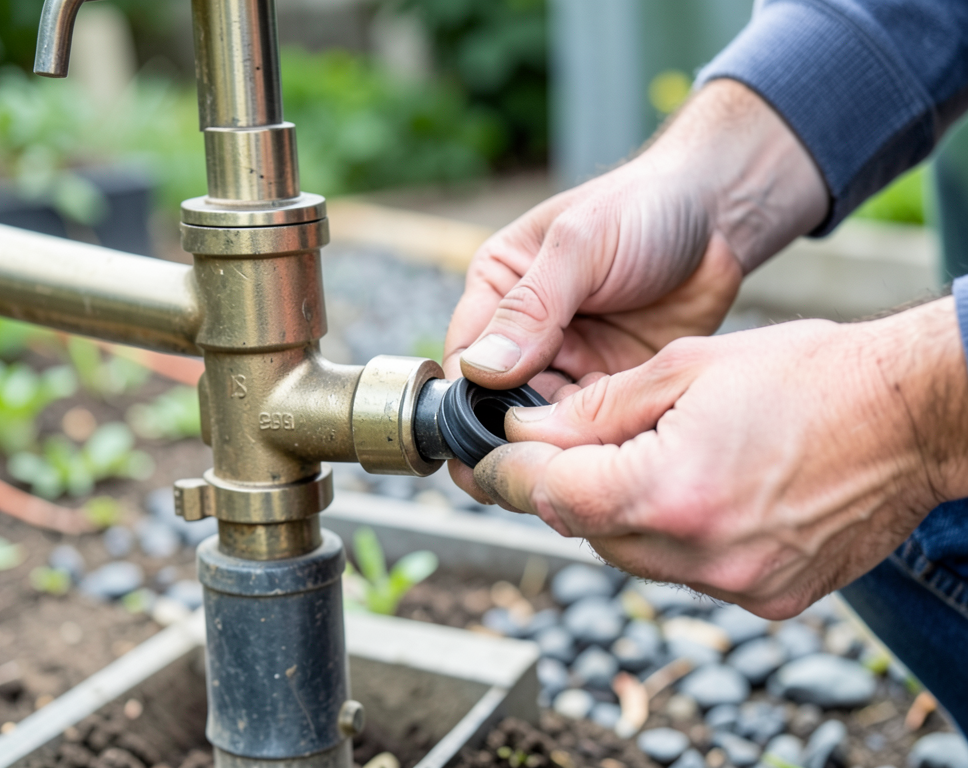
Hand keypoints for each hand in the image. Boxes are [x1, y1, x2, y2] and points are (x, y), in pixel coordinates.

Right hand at [443, 80, 827, 498]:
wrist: (721, 216)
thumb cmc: (643, 208)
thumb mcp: (580, 245)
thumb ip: (532, 306)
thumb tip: (482, 370)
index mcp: (500, 291)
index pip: (465, 356)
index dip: (464, 400)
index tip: (473, 440)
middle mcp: (527, 333)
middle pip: (498, 401)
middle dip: (506, 436)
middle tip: (517, 472)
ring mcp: (570, 362)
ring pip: (543, 422)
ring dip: (550, 447)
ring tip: (559, 475)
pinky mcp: (612, 384)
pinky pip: (593, 426)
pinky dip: (593, 445)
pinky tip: (599, 463)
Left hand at [472, 298, 967, 618]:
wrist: (911, 415)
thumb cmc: (810, 374)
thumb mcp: (687, 368)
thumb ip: (596, 408)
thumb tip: (529, 430)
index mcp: (672, 491)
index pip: (551, 496)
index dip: (508, 472)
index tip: (487, 455)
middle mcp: (700, 555)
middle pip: (586, 530)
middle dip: (565, 486)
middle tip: (562, 443)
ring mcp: (737, 585)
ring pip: (631, 555)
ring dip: (616, 510)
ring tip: (641, 456)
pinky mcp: (767, 598)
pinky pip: (684, 571)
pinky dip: (668, 534)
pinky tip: (692, 489)